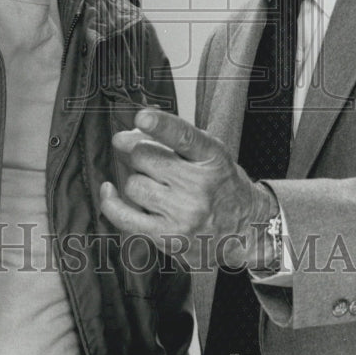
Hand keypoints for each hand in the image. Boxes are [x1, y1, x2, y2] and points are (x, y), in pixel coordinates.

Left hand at [99, 108, 275, 269]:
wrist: (246, 229)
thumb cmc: (221, 185)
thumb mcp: (209, 154)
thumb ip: (173, 139)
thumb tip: (125, 136)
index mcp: (212, 158)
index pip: (184, 137)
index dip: (161, 125)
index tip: (142, 117)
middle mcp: (200, 186)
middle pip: (144, 157)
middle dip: (139, 153)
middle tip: (150, 159)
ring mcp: (183, 214)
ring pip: (134, 184)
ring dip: (137, 180)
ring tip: (155, 186)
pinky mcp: (167, 237)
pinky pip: (124, 216)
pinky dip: (110, 201)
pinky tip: (109, 190)